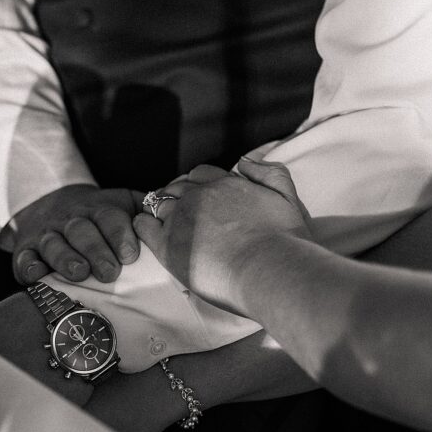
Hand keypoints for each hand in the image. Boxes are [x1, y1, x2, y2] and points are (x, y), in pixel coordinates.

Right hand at [10, 184, 144, 285]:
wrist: (53, 203)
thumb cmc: (101, 215)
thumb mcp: (125, 204)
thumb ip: (149, 209)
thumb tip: (179, 210)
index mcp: (99, 210)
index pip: (111, 217)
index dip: (120, 234)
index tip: (131, 254)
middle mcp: (73, 220)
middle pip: (83, 231)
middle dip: (96, 251)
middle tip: (110, 272)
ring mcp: (48, 235)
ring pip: (55, 243)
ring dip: (66, 258)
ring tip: (79, 273)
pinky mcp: (27, 250)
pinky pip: (24, 258)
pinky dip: (28, 266)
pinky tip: (36, 275)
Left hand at [134, 159, 310, 315]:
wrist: (270, 269)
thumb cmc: (284, 242)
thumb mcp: (288, 198)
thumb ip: (271, 173)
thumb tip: (245, 161)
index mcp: (226, 184)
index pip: (202, 174)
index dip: (199, 184)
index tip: (201, 197)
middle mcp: (200, 195)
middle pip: (179, 186)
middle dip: (178, 195)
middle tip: (180, 212)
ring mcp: (181, 217)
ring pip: (160, 203)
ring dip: (160, 209)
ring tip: (162, 223)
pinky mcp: (168, 243)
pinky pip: (144, 226)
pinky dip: (143, 224)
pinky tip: (147, 230)